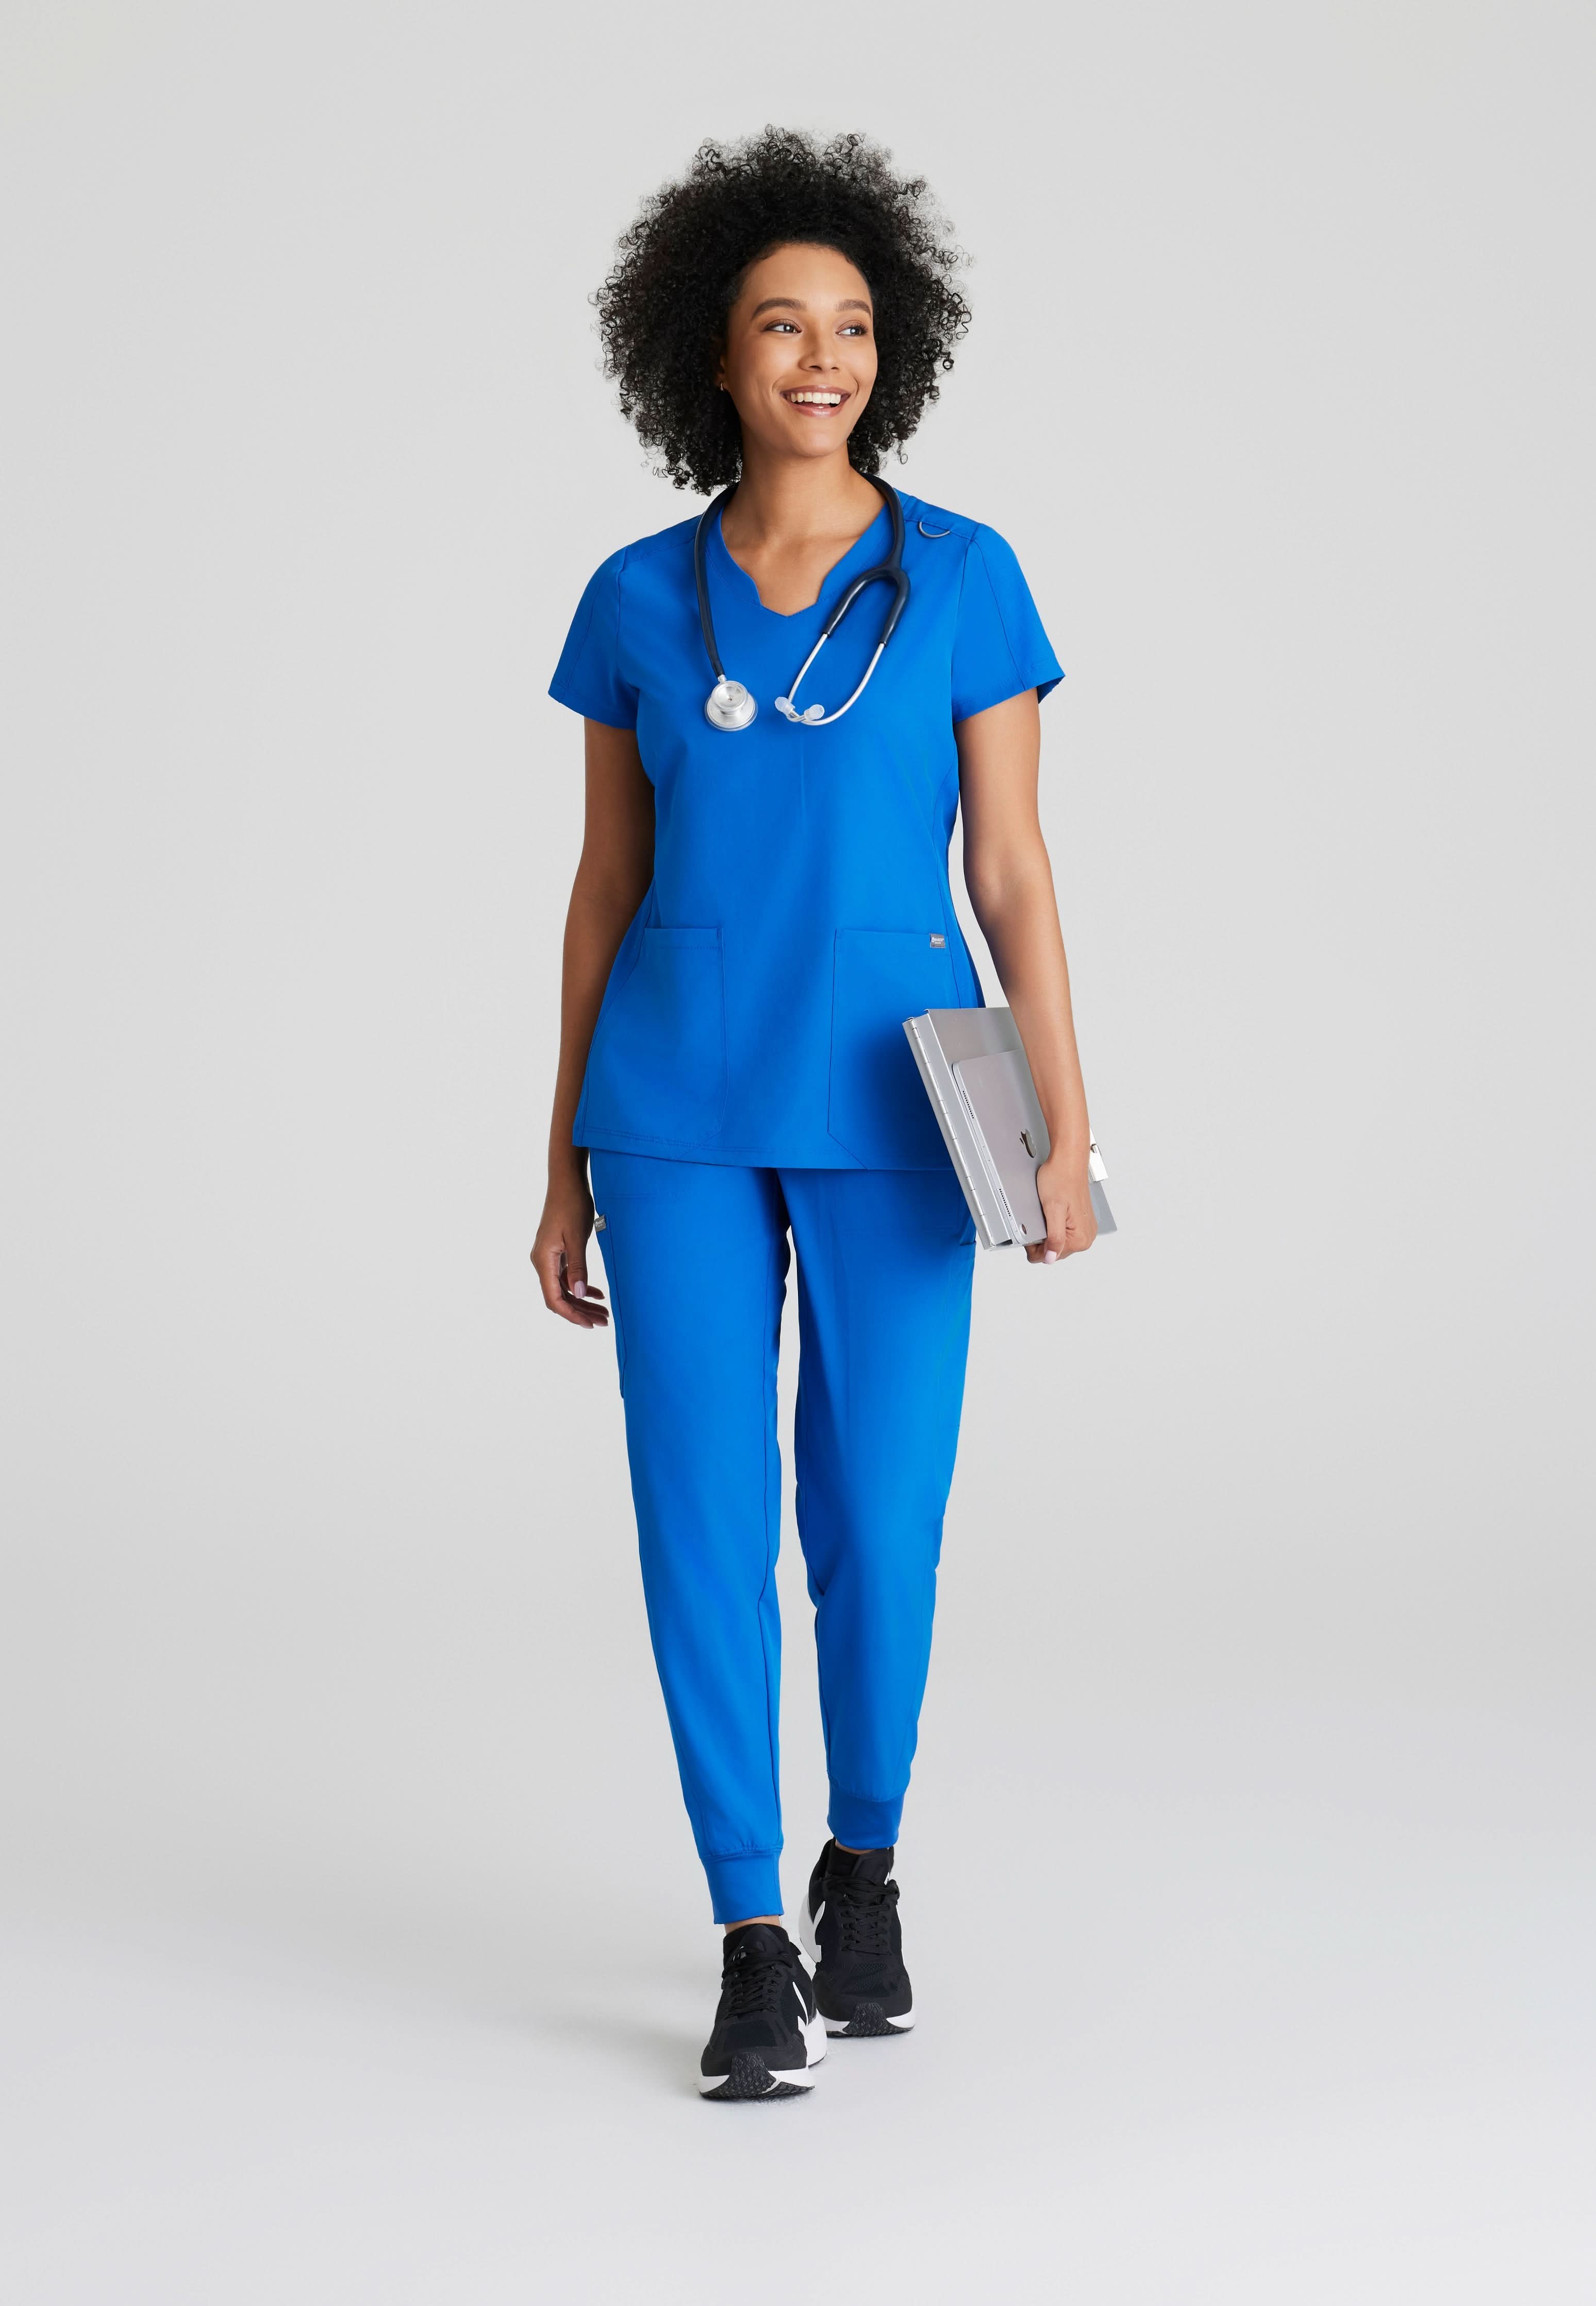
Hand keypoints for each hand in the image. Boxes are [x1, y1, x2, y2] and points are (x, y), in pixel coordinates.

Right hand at [531, 1169, 609, 1327]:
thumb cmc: (571, 1204)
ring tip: (604, 1312)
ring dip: (583, 1301)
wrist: (566, 1181)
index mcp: (543, 1260)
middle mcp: (541, 1262)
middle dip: (581, 1312)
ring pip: (564, 1288)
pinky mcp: (556, 1251)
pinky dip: (581, 1285)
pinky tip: (597, 1293)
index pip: (554, 1299)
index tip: (590, 1324)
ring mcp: (548, 1257)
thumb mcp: (577, 1237)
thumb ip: (578, 1267)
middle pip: (559, 1297)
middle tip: (604, 1321)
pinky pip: (566, 1276)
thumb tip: (579, 1294)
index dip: (572, 1315)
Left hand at [1028, 1152, 1097, 1265]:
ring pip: (1058, 1242)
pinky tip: (1052, 1214)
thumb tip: (1051, 1258)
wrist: (1068, 1162)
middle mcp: (1086, 1237)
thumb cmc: (1060, 1179)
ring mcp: (1085, 1229)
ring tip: (1046, 1214)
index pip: (1049, 1258)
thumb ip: (1054, 1238)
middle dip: (1042, 1240)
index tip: (1030, 1232)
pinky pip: (1063, 1233)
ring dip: (1047, 1233)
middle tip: (1037, 1220)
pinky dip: (1054, 1226)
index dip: (1034, 1247)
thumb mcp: (1053, 1210)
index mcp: (1081, 1238)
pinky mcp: (1081, 1222)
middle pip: (1054, 1251)